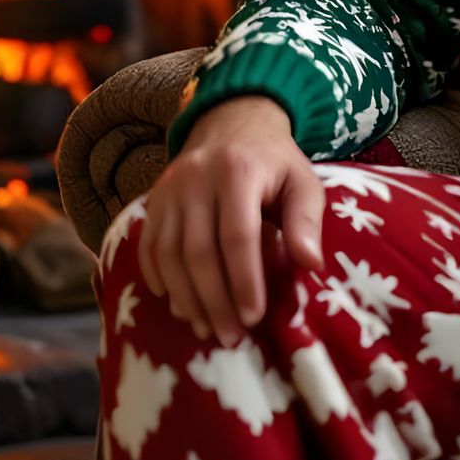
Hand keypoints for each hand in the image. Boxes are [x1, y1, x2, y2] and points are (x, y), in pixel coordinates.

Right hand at [136, 94, 325, 348]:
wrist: (232, 123)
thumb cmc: (274, 162)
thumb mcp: (302, 181)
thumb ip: (306, 220)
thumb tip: (311, 264)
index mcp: (238, 171)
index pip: (237, 236)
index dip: (244, 281)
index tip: (254, 316)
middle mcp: (196, 178)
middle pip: (198, 252)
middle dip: (214, 301)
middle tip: (230, 336)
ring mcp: (168, 189)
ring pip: (168, 256)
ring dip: (186, 299)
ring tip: (207, 328)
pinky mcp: (152, 200)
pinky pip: (148, 249)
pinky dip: (161, 281)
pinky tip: (180, 305)